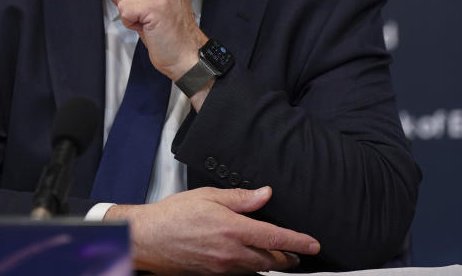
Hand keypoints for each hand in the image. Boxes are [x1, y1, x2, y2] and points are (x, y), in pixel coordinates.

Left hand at [97, 0, 206, 79]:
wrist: (186, 54)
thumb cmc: (167, 32)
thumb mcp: (142, 4)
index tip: (147, 5)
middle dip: (126, 0)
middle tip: (146, 15)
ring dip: (128, 13)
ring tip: (147, 21)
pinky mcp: (156, 5)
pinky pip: (124, 9)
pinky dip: (129, 22)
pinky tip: (146, 27)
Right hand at [104, 186, 320, 274]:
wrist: (148, 239)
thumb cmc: (174, 215)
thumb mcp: (208, 197)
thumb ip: (240, 197)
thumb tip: (264, 194)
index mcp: (233, 230)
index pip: (275, 238)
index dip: (298, 242)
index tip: (313, 245)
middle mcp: (232, 254)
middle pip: (272, 261)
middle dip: (289, 258)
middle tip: (299, 254)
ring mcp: (223, 268)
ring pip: (257, 270)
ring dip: (272, 264)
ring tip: (280, 258)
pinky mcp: (214, 275)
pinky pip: (241, 274)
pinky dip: (252, 268)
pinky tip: (251, 261)